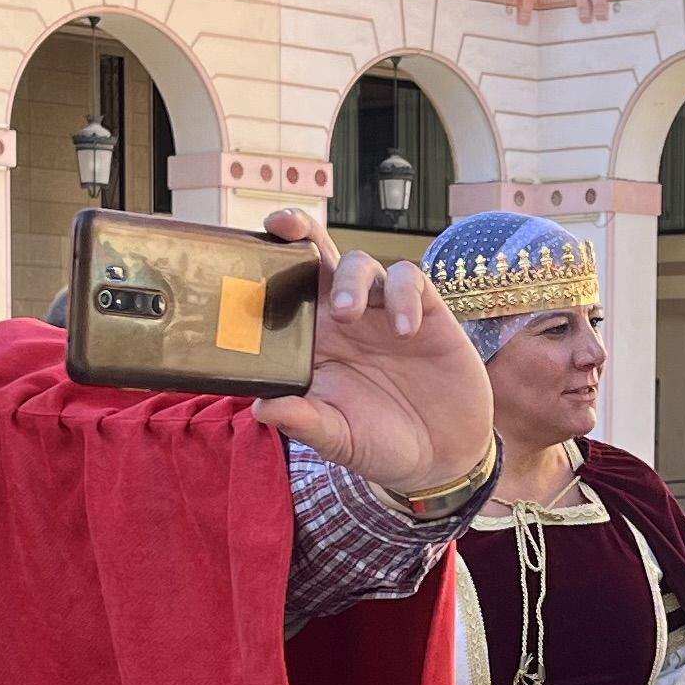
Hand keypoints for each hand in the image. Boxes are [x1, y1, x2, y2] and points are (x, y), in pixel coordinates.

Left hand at [246, 207, 495, 501]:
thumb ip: (305, 422)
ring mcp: (382, 311)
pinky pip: (409, 281)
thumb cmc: (381, 444)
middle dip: (299, 233)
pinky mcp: (425, 311)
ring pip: (360, 263)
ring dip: (350, 280)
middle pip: (316, 258)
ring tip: (348, 313)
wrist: (443, 456)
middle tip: (285, 228)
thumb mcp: (340, 440)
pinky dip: (402, 297)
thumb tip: (262, 408)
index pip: (281, 293)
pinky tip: (405, 329)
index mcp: (312, 343)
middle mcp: (343, 319)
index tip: (240, 251)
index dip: (263, 265)